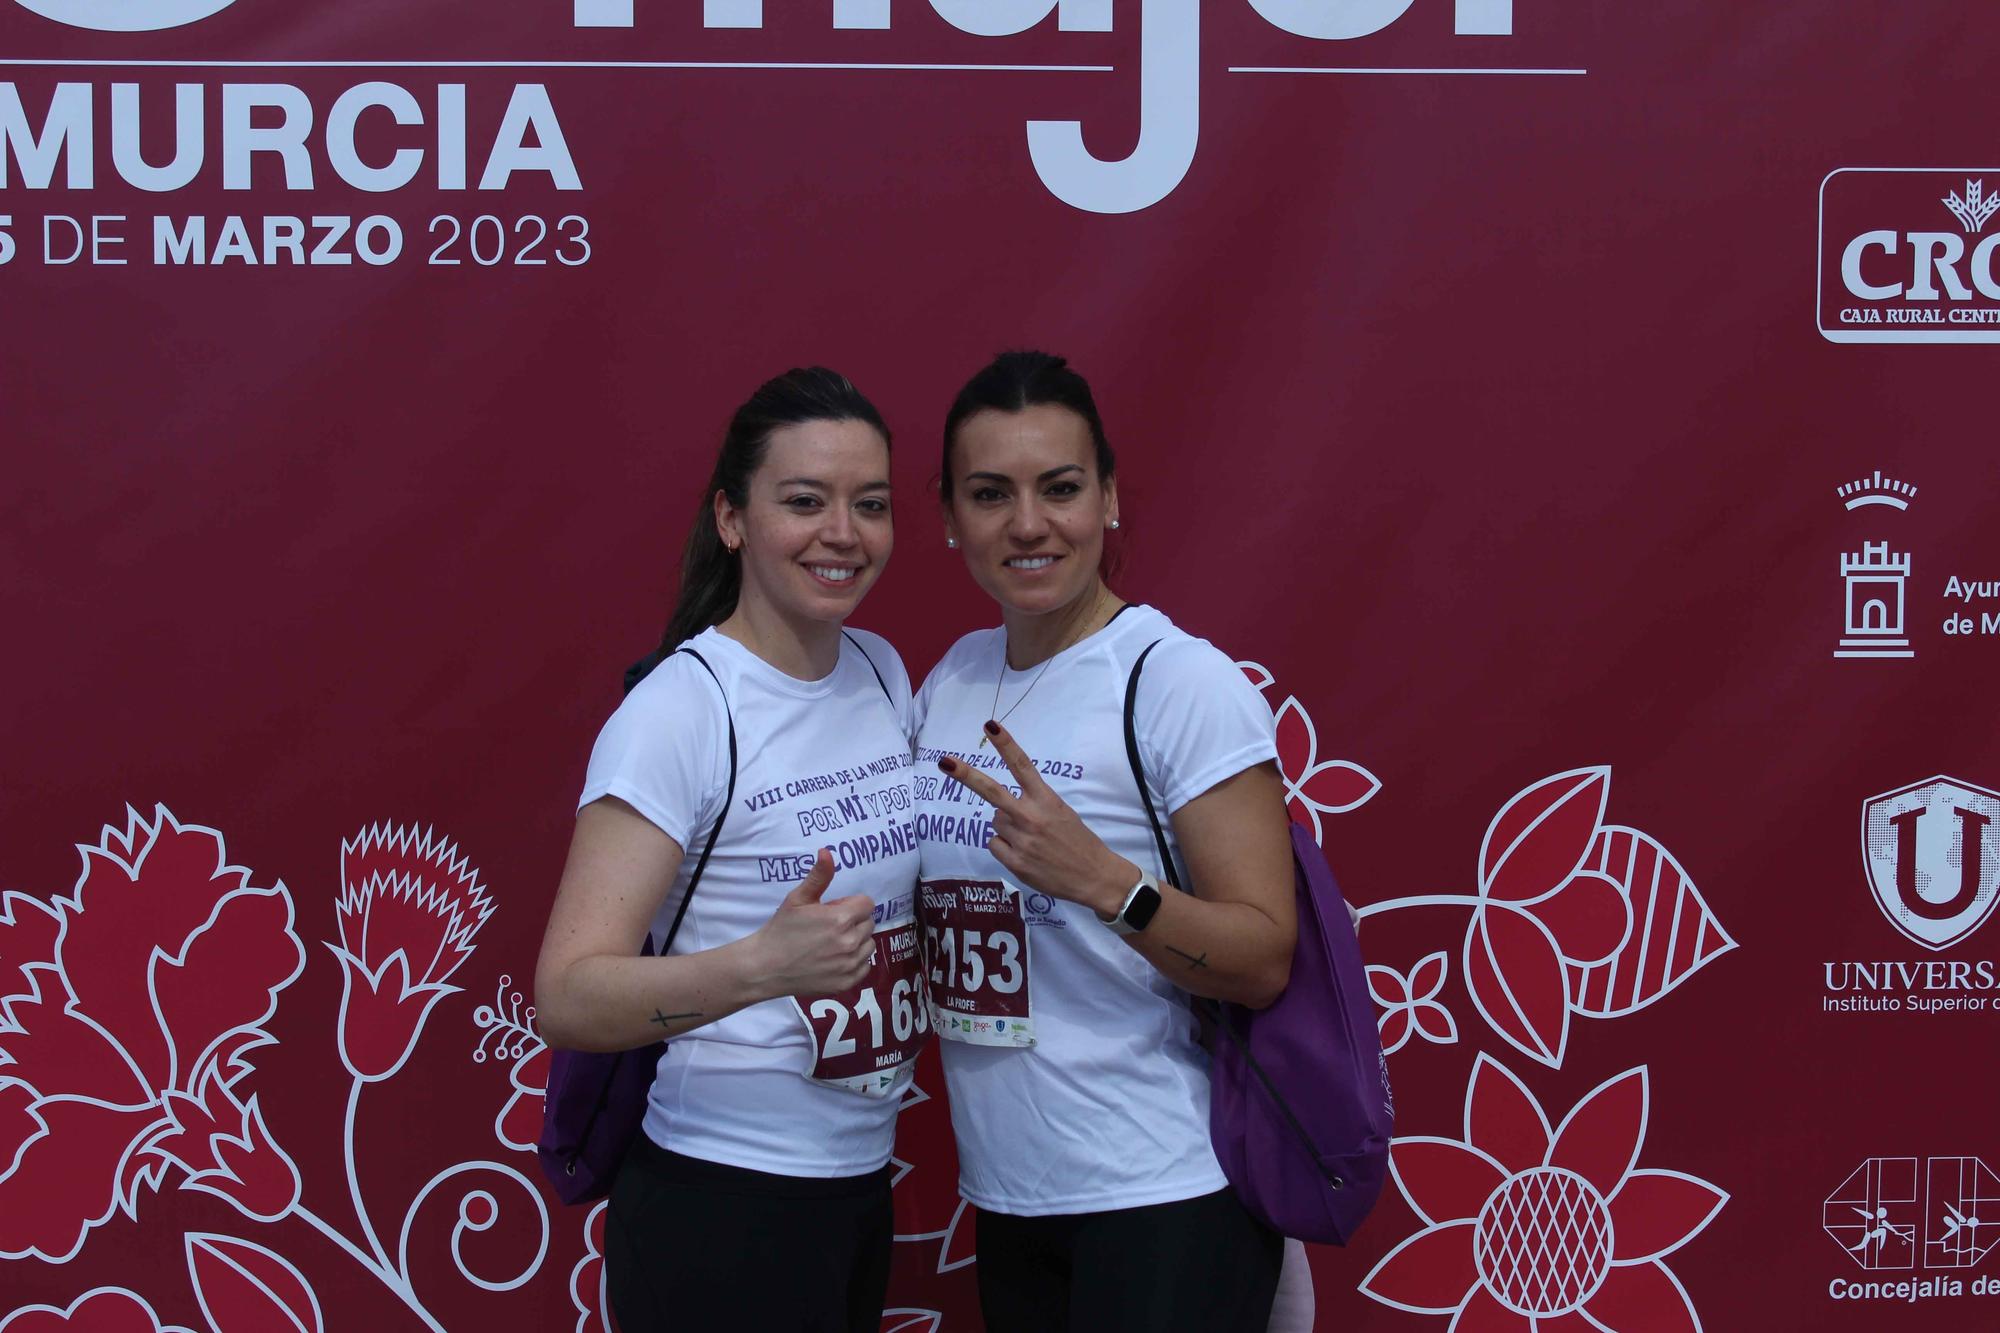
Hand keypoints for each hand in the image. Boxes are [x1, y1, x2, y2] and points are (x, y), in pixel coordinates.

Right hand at [746, 849, 876, 997]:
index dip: (850, 904)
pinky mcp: (846, 983)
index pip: (867, 904)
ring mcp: (849, 965)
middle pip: (869, 923)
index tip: (833, 910)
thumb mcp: (797, 899)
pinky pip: (865, 966)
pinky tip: (835, 959)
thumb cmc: (781, 930)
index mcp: (840, 919)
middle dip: (854, 921)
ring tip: (832, 942)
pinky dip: (855, 962)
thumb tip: (827, 852)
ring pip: (869, 945)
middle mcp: (850, 942)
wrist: (765, 966)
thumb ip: (818, 876)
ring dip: (857, 941)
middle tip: (829, 926)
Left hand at [939, 721, 1135, 916]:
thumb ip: (1032, 804)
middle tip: (945, 762)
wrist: (1094, 876)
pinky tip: (1025, 853)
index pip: (1023, 765)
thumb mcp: (1060, 812)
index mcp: (1046, 800)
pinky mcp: (1015, 863)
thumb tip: (1001, 808)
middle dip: (966, 775)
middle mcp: (1031, 817)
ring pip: (995, 822)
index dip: (1006, 744)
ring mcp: (1022, 841)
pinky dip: (1004, 847)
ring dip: (1006, 826)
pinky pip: (994, 844)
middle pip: (992, 792)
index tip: (990, 726)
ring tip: (1030, 838)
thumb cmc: (1078, 840)